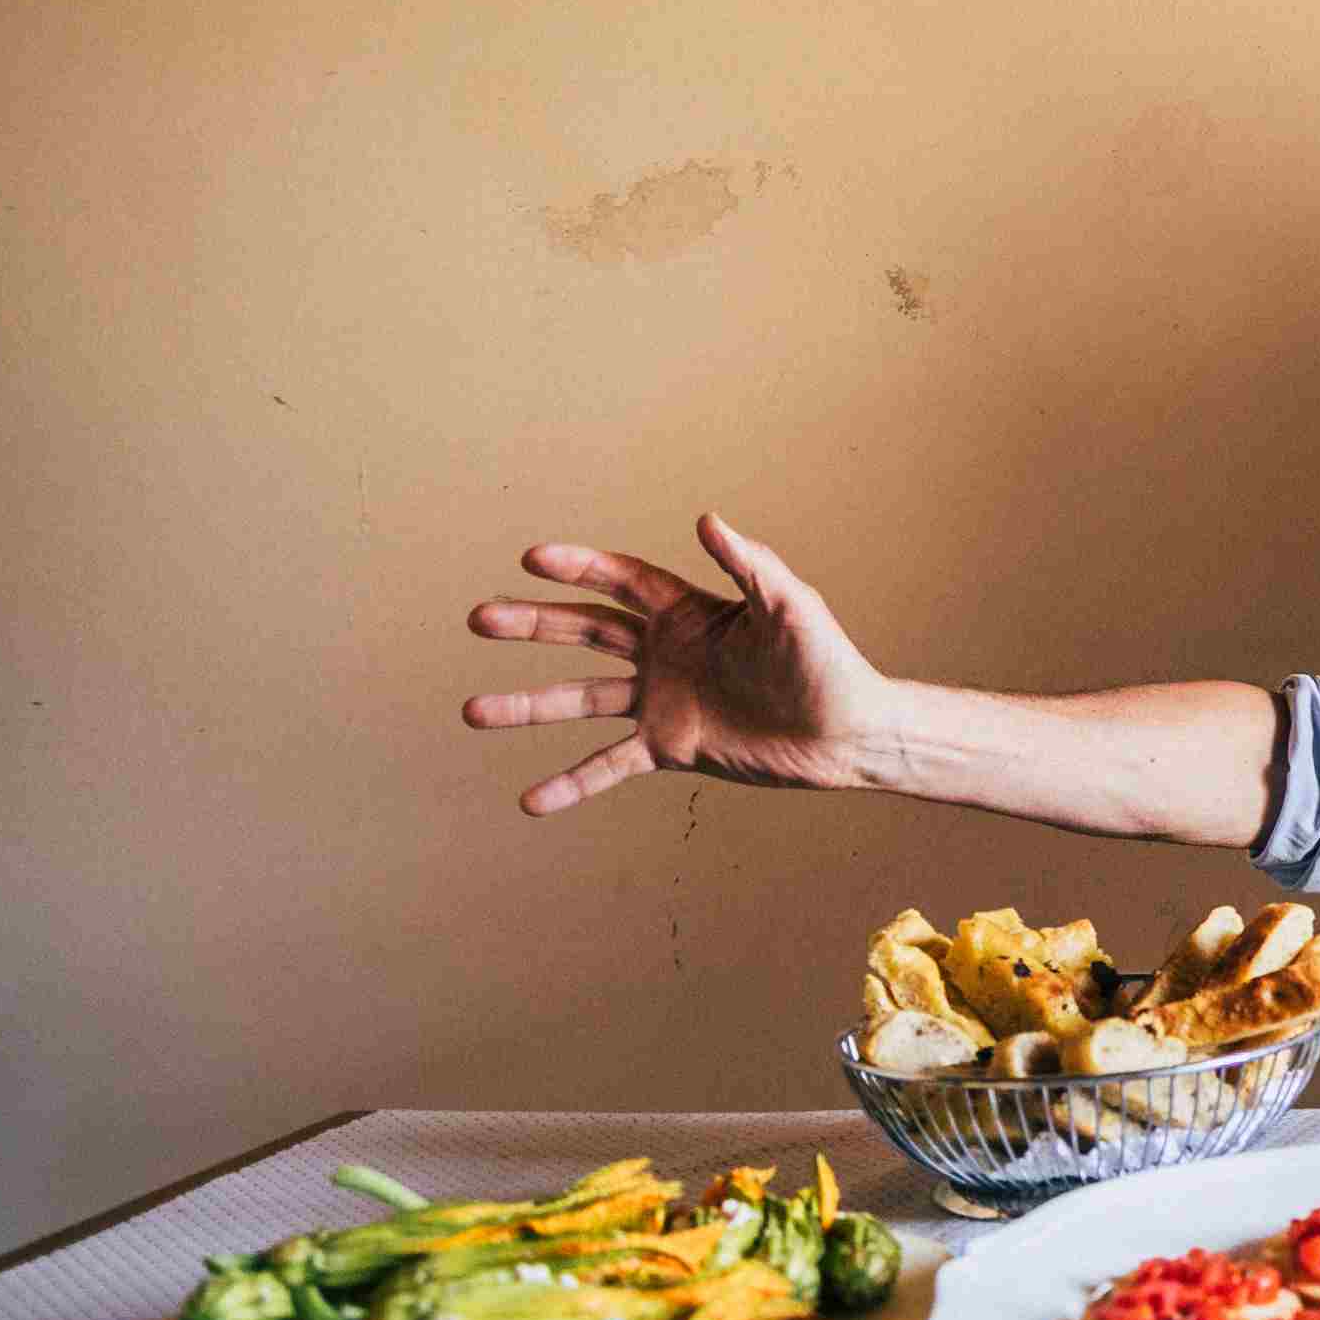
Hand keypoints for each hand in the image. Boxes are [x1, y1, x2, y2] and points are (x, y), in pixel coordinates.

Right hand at [464, 513, 895, 814]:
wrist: (847, 733)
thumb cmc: (826, 662)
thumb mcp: (791, 606)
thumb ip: (750, 564)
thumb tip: (707, 518)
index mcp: (689, 611)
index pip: (621, 581)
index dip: (579, 568)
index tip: (533, 559)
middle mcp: (666, 652)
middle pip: (585, 632)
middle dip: (532, 624)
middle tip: (479, 618)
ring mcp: (662, 700)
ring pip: (582, 699)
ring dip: (528, 706)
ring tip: (473, 711)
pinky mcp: (669, 747)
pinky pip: (609, 765)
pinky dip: (571, 783)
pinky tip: (531, 801)